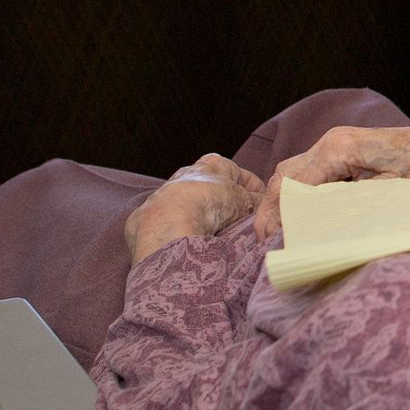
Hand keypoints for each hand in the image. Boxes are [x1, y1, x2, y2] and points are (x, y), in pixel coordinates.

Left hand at [125, 154, 263, 264]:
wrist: (170, 221)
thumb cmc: (210, 203)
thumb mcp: (244, 202)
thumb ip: (255, 201)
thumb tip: (264, 204)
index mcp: (213, 165)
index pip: (239, 173)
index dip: (253, 189)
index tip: (261, 203)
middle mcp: (186, 174)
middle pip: (212, 188)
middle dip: (225, 203)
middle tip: (239, 222)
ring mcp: (164, 194)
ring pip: (187, 206)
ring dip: (200, 219)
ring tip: (214, 238)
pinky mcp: (145, 216)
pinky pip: (166, 224)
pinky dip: (175, 233)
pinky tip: (184, 245)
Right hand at [253, 125, 409, 238]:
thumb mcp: (396, 192)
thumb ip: (356, 206)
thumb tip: (325, 230)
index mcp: (340, 148)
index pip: (290, 183)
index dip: (276, 216)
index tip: (271, 245)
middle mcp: (334, 142)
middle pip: (285, 177)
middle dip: (272, 210)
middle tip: (267, 246)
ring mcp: (340, 145)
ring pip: (295, 174)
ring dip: (285, 204)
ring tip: (279, 238)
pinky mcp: (348, 153)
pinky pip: (314, 174)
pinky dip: (302, 196)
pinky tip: (302, 221)